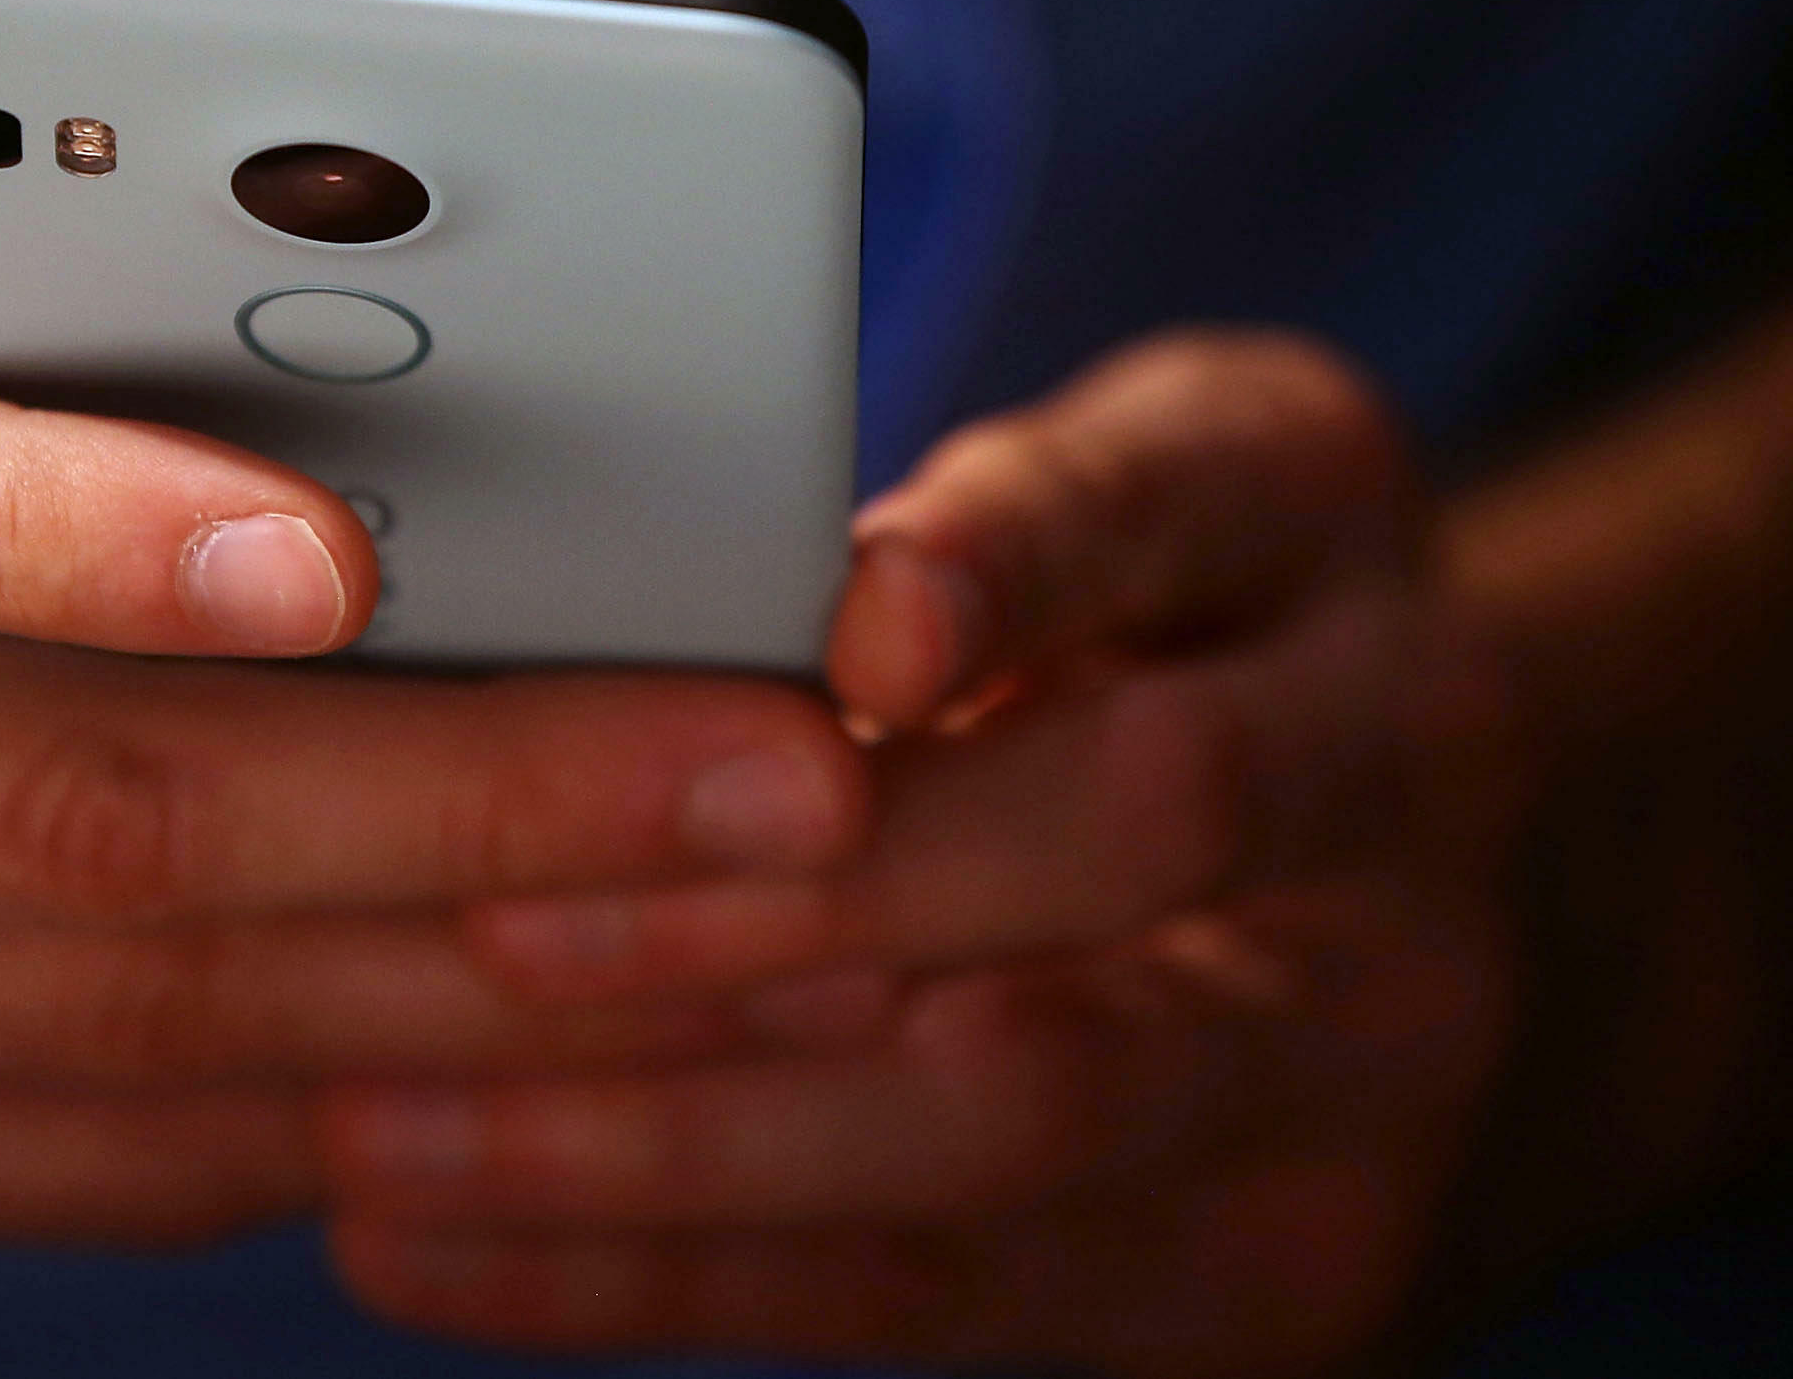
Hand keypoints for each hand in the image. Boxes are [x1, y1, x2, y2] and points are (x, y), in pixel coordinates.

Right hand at [0, 0, 871, 1242]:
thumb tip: (43, 109)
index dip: (70, 533)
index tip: (363, 542)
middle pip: (29, 819)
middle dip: (445, 813)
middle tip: (772, 773)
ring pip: (87, 1021)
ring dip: (450, 986)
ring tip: (743, 913)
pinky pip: (53, 1147)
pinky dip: (319, 1096)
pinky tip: (545, 1013)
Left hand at [323, 335, 1522, 1375]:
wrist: (1382, 898)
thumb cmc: (1129, 640)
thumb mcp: (1069, 505)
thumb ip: (890, 539)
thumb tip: (556, 608)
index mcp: (1308, 513)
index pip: (1168, 502)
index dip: (1013, 563)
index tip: (852, 631)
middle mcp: (1399, 770)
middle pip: (1140, 831)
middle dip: (806, 894)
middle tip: (500, 925)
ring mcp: (1366, 1053)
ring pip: (1023, 1113)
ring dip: (681, 1135)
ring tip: (393, 1127)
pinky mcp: (1268, 1269)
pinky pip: (942, 1290)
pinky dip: (668, 1272)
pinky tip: (441, 1246)